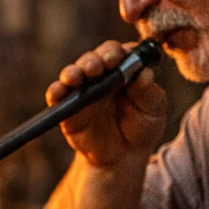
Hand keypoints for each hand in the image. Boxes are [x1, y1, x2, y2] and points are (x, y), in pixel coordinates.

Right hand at [49, 40, 167, 166]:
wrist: (122, 157)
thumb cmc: (142, 128)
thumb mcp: (153, 111)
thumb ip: (149, 93)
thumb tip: (145, 74)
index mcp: (125, 70)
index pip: (119, 52)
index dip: (116, 52)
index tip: (116, 59)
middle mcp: (102, 75)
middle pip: (94, 58)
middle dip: (93, 60)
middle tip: (95, 68)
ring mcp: (83, 89)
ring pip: (73, 72)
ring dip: (72, 72)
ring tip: (74, 78)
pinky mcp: (68, 107)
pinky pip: (57, 95)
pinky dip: (55, 91)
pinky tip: (58, 92)